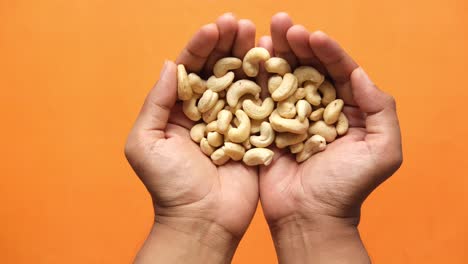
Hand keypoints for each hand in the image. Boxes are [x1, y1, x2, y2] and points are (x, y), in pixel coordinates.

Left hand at [125, 13, 258, 262]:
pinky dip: (267, 84)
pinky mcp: (254, 134)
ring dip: (248, 57)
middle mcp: (207, 111)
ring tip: (256, 33)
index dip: (201, 46)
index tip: (214, 27)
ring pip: (241, 82)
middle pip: (218, 69)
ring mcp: (233, 121)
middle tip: (239, 23)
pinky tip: (274, 63)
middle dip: (227, 44)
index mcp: (179, 109)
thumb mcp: (145, 142)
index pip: (191, 69)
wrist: (202, 220)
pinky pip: (261, 105)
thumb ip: (156, 102)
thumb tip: (171, 64)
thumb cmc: (169, 186)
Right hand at [258, 13, 402, 262]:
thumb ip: (381, 109)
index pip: (340, 71)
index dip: (328, 51)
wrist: (309, 216)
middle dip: (298, 44)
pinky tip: (252, 59)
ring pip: (285, 76)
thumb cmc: (348, 187)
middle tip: (284, 24)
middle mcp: (319, 107)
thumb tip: (359, 74)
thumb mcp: (382, 151)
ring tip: (268, 32)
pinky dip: (258, 77)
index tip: (313, 35)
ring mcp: (292, 115)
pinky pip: (263, 97)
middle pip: (309, 67)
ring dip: (277, 53)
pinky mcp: (268, 125)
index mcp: (349, 109)